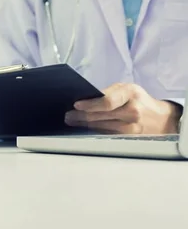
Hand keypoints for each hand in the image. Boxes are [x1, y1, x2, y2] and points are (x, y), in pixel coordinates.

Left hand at [65, 83, 182, 133]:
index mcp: (131, 94)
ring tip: (71, 121)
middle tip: (67, 115)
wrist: (161, 119)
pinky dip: (93, 131)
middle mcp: (133, 111)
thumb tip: (85, 99)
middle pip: (100, 116)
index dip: (90, 104)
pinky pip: (105, 134)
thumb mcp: (127, 90)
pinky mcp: (128, 139)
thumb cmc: (139, 100)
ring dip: (83, 125)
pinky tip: (83, 128)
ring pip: (100, 127)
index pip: (107, 101)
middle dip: (80, 116)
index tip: (76, 105)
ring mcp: (131, 127)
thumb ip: (109, 93)